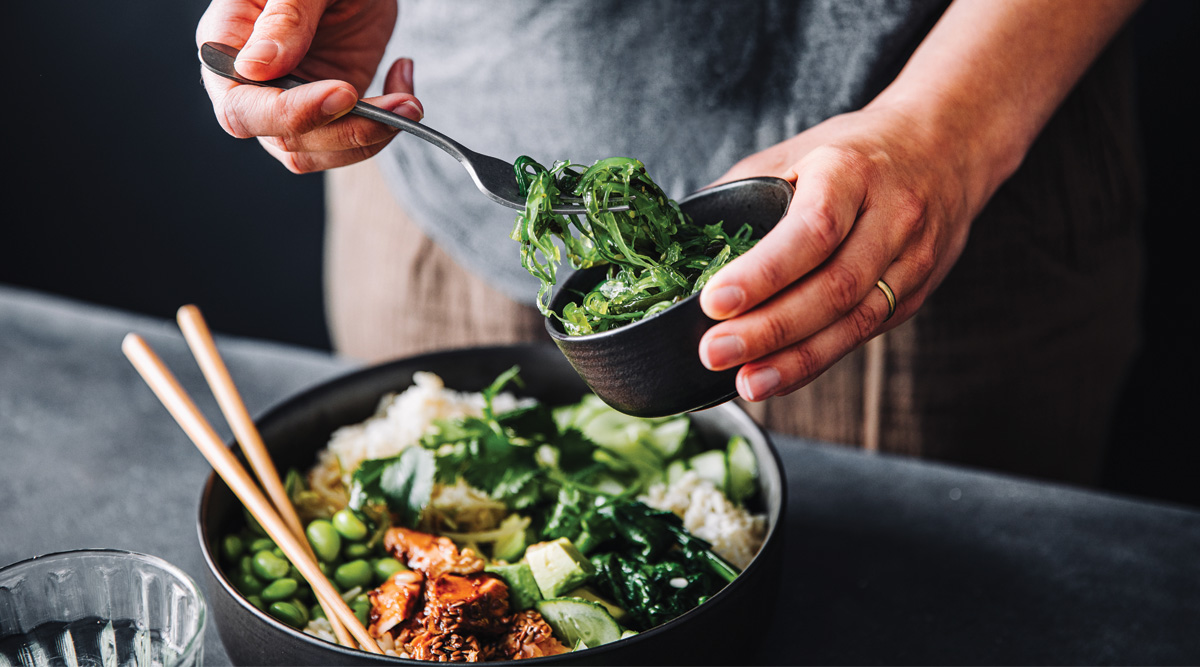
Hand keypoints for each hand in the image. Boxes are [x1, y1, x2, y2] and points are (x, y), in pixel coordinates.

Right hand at [196, 0, 420, 172]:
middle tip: (400, 106)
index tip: (343, 93)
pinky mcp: (328, 112)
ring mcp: (291, 102)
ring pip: (317, 152)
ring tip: (410, 103)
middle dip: (346, 130)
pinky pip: (348, 144)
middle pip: (284, 140)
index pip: (241, 108)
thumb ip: (285, 17)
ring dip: (370, 137)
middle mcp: (253, 84)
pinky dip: (384, 128)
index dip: (290, 113)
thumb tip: (254, 68)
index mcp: (228, 45)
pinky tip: (403, 86)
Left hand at [697, 103, 979, 400]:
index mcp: (851, 172)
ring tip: (746, 383)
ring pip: (854, 321)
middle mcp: (891, 217)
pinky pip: (862, 335)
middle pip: (834, 286)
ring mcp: (911, 259)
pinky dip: (817, 361)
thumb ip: (740, 193)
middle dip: (770, 329)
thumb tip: (678, 240)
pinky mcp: (914, 294)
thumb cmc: (852, 153)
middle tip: (715, 352)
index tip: (714, 300)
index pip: (812, 229)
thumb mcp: (795, 152)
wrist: (946, 148)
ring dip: (795, 360)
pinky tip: (778, 376)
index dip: (764, 271)